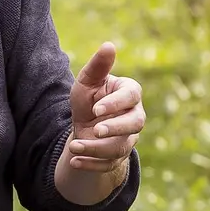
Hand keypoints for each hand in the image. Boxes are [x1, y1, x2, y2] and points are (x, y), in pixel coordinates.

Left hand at [63, 42, 144, 172]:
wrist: (85, 125)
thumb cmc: (89, 98)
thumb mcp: (87, 81)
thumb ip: (98, 66)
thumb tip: (109, 45)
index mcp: (129, 94)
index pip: (131, 97)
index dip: (116, 104)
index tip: (96, 108)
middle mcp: (135, 116)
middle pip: (135, 124)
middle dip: (115, 128)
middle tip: (95, 130)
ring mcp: (129, 138)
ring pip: (120, 147)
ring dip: (96, 149)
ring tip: (74, 147)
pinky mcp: (119, 156)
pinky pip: (110, 164)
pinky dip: (91, 165)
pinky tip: (75, 161)